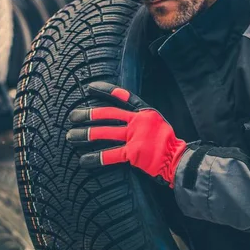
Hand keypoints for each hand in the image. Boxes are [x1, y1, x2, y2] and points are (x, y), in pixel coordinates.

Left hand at [66, 82, 186, 187]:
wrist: (178, 160)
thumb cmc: (167, 145)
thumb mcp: (157, 124)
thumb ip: (140, 120)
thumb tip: (121, 119)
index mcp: (145, 112)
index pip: (123, 97)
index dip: (105, 91)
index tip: (90, 88)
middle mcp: (139, 121)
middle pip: (108, 114)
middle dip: (88, 114)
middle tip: (73, 116)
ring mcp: (136, 136)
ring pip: (105, 132)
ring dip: (86, 134)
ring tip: (71, 136)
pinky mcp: (134, 153)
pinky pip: (110, 154)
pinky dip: (95, 158)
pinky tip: (84, 160)